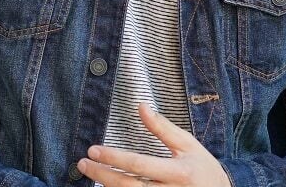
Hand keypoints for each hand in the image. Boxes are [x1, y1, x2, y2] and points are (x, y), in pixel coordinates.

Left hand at [77, 103, 231, 186]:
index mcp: (177, 172)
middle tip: (82, 164)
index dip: (112, 157)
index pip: (137, 164)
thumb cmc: (203, 168)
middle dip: (101, 175)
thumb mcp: (187, 144)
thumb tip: (141, 106)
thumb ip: (163, 127)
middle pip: (128, 186)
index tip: (93, 150)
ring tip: (91, 174)